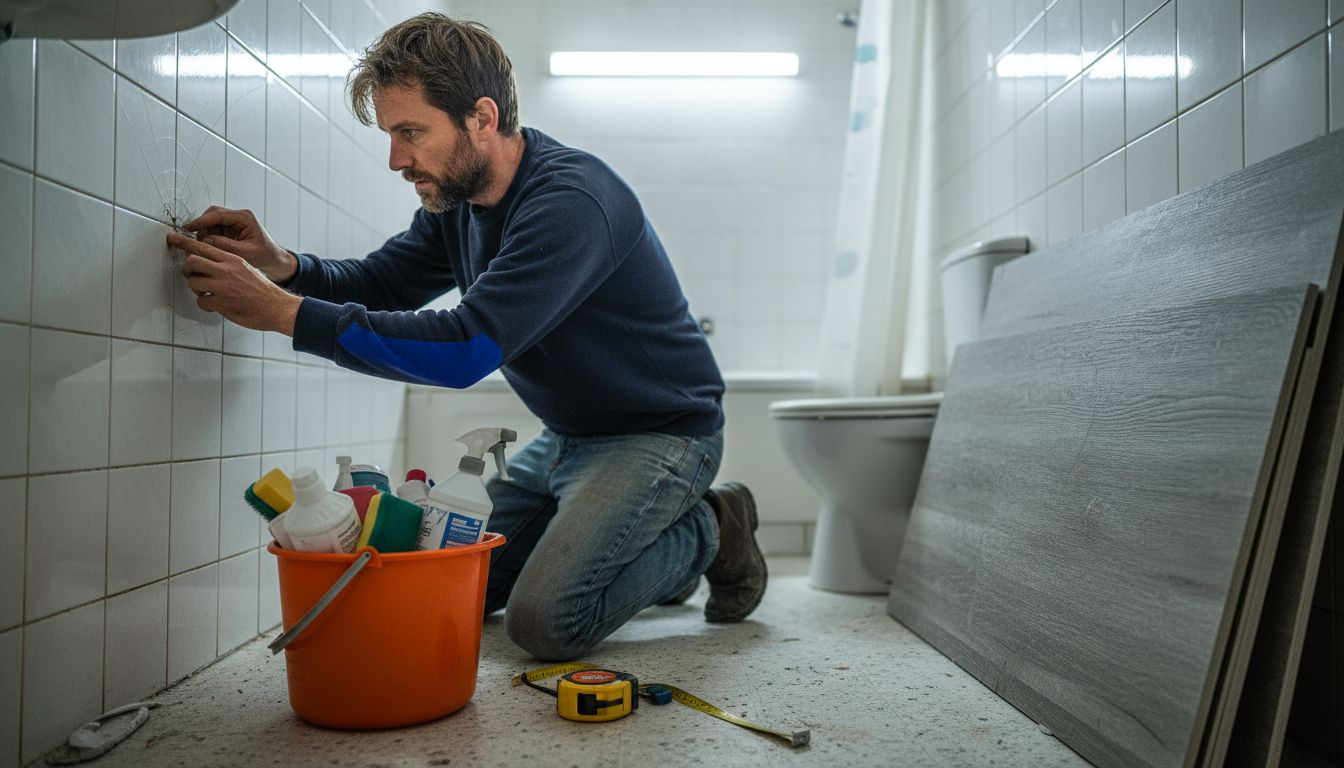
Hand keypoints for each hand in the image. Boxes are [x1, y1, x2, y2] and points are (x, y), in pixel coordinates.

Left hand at [168, 231, 303, 334]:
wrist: (277, 307)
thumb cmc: (262, 290)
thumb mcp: (246, 268)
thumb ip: (227, 264)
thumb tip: (206, 264)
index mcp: (233, 259)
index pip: (203, 246)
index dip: (184, 241)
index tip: (172, 237)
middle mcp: (226, 270)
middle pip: (192, 261)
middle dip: (188, 269)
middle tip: (193, 275)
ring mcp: (223, 287)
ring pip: (193, 282)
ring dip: (196, 288)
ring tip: (207, 292)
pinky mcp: (222, 303)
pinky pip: (201, 302)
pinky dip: (205, 304)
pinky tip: (214, 304)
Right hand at [182, 206, 297, 282]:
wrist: (274, 261)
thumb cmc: (265, 256)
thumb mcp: (245, 253)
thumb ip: (225, 246)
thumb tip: (205, 241)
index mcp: (245, 218)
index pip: (217, 214)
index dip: (201, 221)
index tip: (188, 228)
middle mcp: (239, 217)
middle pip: (212, 215)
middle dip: (202, 227)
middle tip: (197, 242)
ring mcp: (235, 222)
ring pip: (211, 222)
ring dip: (206, 233)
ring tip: (208, 248)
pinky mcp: (231, 229)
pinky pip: (215, 229)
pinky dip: (210, 238)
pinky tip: (212, 248)